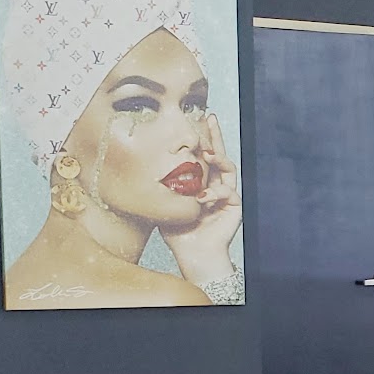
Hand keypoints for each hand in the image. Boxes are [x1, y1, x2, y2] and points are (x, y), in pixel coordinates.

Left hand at [163, 113, 241, 282]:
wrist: (194, 254)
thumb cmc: (179, 233)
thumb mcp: (164, 206)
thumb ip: (161, 190)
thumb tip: (139, 170)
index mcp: (202, 182)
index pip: (203, 155)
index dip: (202, 138)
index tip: (196, 119)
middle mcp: (216, 184)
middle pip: (219, 154)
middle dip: (215, 135)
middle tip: (210, 118)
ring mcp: (227, 195)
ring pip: (228, 168)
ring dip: (219, 158)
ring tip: (208, 154)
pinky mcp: (234, 207)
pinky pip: (229, 193)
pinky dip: (216, 193)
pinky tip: (203, 197)